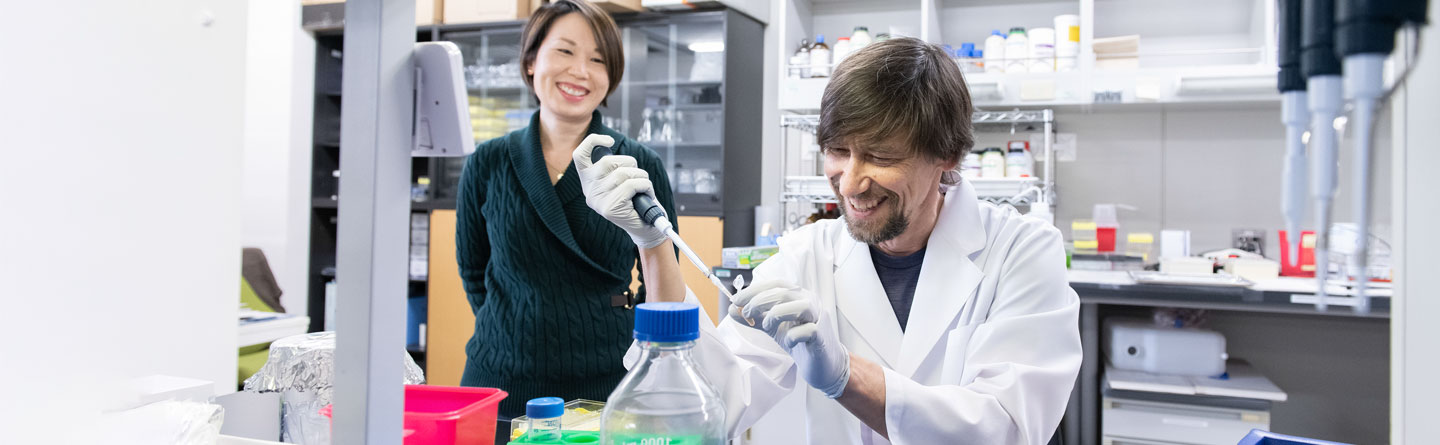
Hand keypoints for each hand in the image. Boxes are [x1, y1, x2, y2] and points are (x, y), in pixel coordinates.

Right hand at [572, 134, 666, 248]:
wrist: (647, 228)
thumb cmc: (637, 200)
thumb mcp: (622, 180)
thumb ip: (614, 166)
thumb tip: (609, 144)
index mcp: (589, 182)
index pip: (579, 156)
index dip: (592, 142)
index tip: (610, 141)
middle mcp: (589, 191)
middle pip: (608, 162)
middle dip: (631, 164)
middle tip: (638, 176)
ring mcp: (598, 201)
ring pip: (623, 173)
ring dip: (641, 176)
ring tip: (644, 188)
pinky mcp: (610, 208)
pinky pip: (631, 185)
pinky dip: (646, 186)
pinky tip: (647, 195)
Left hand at [729, 279, 850, 397]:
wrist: (822, 364)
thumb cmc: (800, 341)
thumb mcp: (773, 327)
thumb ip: (755, 318)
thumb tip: (733, 310)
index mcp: (799, 296)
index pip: (776, 284)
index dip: (755, 290)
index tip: (736, 300)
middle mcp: (811, 302)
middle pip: (786, 292)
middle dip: (760, 301)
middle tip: (747, 313)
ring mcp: (818, 319)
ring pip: (801, 306)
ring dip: (778, 314)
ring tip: (768, 325)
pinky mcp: (822, 337)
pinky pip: (808, 330)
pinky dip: (793, 336)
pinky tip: (788, 342)